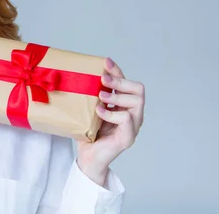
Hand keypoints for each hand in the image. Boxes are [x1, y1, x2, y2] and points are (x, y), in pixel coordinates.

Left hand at [76, 57, 144, 185]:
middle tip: (102, 79)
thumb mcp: (89, 109)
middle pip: (138, 89)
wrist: (88, 157)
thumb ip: (91, 95)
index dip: (117, 71)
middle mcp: (133, 114)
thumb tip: (79, 75)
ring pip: (136, 102)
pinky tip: (99, 112)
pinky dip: (112, 113)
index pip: (127, 83)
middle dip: (120, 81)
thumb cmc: (89, 132)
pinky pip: (127, 120)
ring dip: (117, 96)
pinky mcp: (128, 138)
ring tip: (100, 97)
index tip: (105, 61)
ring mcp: (133, 126)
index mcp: (125, 105)